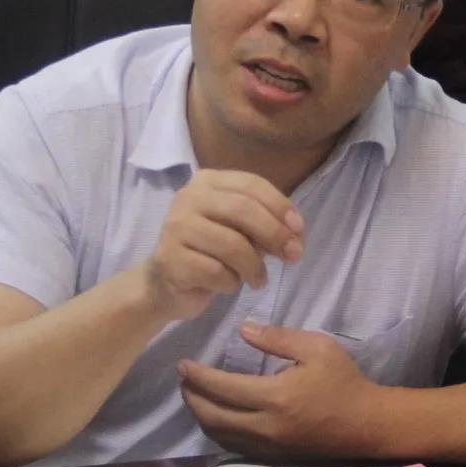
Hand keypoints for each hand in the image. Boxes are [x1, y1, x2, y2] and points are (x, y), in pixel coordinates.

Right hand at [141, 171, 303, 321]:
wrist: (166, 283)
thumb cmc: (211, 251)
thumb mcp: (240, 230)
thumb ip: (265, 225)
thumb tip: (295, 236)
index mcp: (207, 181)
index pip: (251, 184)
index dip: (280, 206)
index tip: (299, 230)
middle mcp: (188, 197)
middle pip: (242, 210)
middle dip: (274, 234)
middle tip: (293, 256)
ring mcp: (175, 227)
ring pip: (231, 245)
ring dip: (254, 267)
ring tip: (258, 280)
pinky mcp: (169, 259)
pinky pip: (216, 272)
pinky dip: (231, 283)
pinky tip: (227, 285)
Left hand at [177, 321, 377, 457]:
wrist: (367, 423)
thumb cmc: (343, 381)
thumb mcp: (316, 347)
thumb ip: (277, 338)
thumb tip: (242, 330)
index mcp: (275, 397)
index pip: (223, 388)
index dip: (198, 377)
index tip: (183, 364)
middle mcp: (266, 426)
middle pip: (212, 416)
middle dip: (191, 397)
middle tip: (182, 379)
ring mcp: (268, 446)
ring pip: (219, 435)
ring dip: (200, 415)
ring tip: (193, 395)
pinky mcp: (273, 456)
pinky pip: (233, 446)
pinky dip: (217, 430)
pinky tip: (215, 416)